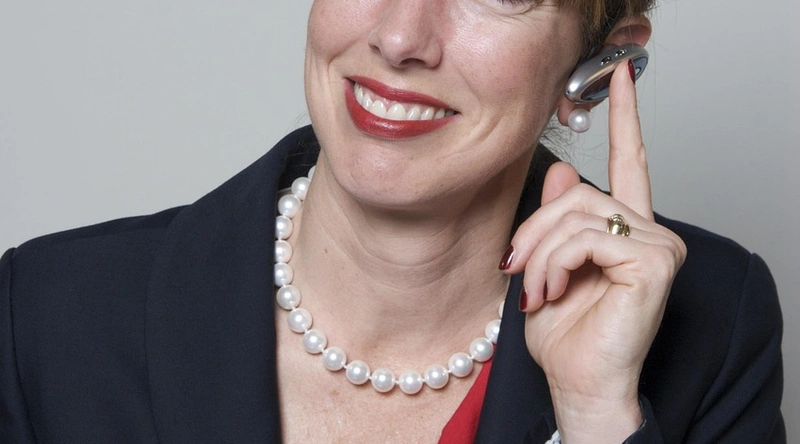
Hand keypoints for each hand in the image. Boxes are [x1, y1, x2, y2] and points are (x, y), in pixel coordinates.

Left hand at [501, 62, 686, 442]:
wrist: (578, 384)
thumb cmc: (565, 335)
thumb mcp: (547, 266)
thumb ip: (558, 219)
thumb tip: (565, 170)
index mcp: (627, 230)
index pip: (630, 161)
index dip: (624, 117)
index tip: (622, 74)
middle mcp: (651, 232)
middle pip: (581, 193)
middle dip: (535, 229)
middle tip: (515, 267)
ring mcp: (659, 246)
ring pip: (579, 213)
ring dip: (541, 252)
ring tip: (534, 288)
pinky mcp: (654, 263)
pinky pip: (586, 237)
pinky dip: (554, 263)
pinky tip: (549, 291)